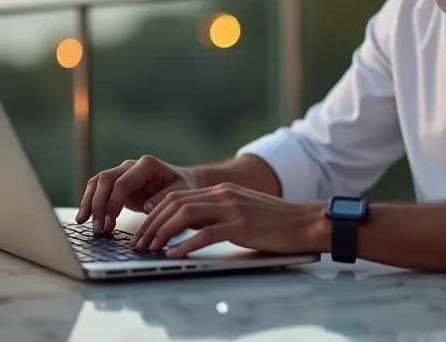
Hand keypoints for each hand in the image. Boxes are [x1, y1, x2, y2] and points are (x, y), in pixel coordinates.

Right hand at [76, 155, 198, 233]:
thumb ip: (164, 199)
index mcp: (147, 165)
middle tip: (98, 229)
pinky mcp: (117, 183)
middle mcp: (131, 165)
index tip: (109, 223)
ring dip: (89, 202)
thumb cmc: (184, 188)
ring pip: (98, 182)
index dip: (113, 203)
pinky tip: (85, 217)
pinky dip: (90, 201)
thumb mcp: (181, 193)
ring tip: (84, 222)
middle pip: (106, 180)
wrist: (183, 182)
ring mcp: (122, 172)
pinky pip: (98, 189)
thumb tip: (147, 208)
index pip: (123, 182)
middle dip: (99, 205)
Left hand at [131, 182, 327, 257]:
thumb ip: (216, 216)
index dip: (155, 214)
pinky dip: (185, 244)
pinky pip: (206, 233)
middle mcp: (222, 194)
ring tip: (150, 249)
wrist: (306, 221)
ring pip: (184, 214)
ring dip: (162, 232)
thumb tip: (189, 230)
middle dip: (152, 224)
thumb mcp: (240, 213)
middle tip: (139, 243)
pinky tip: (174, 254)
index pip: (177, 197)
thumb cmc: (275, 223)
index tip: (143, 231)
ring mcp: (231, 208)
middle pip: (174, 203)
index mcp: (220, 191)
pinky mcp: (241, 225)